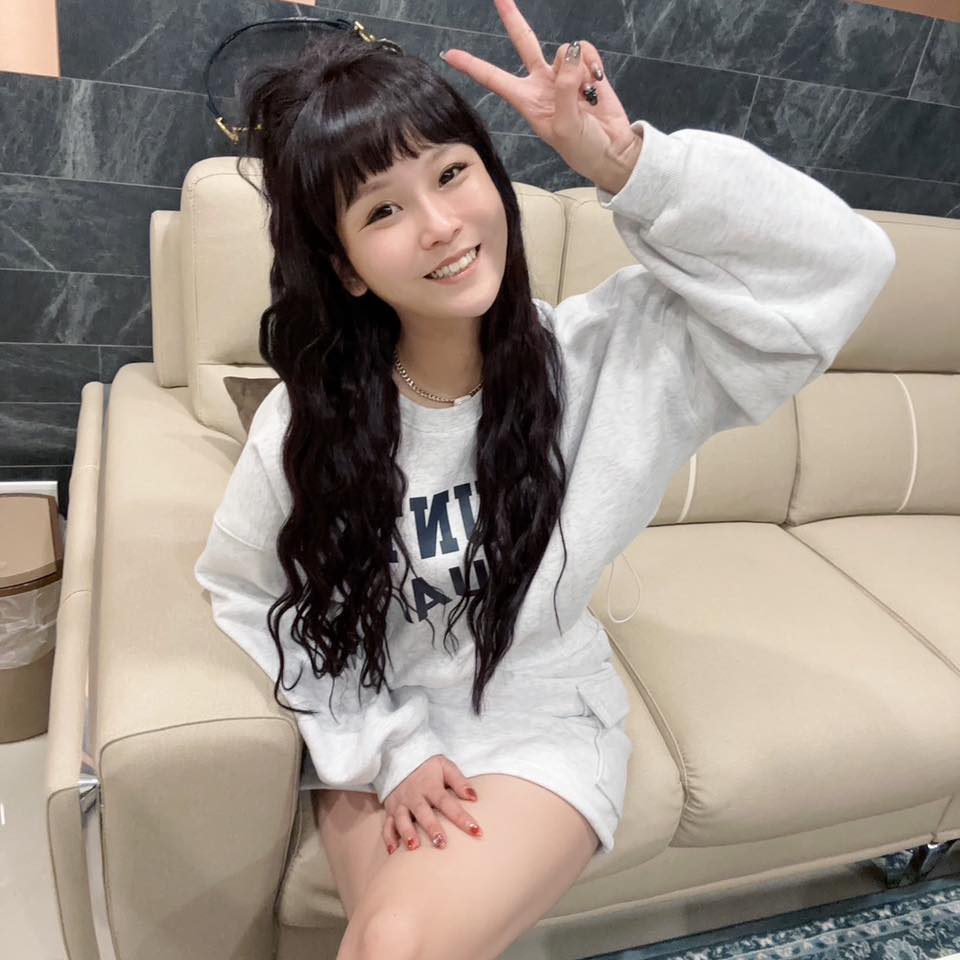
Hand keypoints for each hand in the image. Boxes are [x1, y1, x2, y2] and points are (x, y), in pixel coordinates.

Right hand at [382, 755, 482, 853]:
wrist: (401, 757)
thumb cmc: (429, 767)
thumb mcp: (445, 766)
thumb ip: (460, 782)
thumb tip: (474, 797)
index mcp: (430, 785)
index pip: (447, 802)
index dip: (461, 817)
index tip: (476, 831)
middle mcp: (414, 795)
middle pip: (423, 812)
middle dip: (432, 828)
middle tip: (442, 844)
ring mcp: (400, 803)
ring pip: (402, 819)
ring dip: (407, 833)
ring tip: (414, 848)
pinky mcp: (389, 810)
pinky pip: (387, 825)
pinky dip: (388, 838)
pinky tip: (393, 852)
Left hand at [439, 0, 641, 193]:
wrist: (612, 151)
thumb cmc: (583, 148)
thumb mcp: (565, 126)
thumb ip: (564, 89)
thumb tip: (569, 54)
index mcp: (527, 102)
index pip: (494, 79)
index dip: (473, 66)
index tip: (450, 54)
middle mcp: (542, 84)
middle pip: (525, 43)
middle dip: (513, 19)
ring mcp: (564, 75)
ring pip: (565, 50)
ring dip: (578, 70)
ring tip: (585, 97)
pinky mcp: (586, 69)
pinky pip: (585, 50)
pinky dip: (592, 64)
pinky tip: (596, 84)